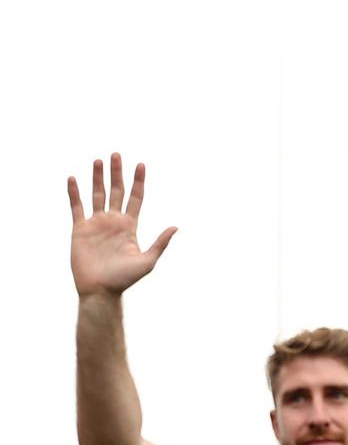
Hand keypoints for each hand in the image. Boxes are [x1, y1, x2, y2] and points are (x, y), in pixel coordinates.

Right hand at [69, 153, 176, 297]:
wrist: (100, 291)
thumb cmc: (124, 279)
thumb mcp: (147, 261)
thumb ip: (160, 243)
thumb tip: (176, 227)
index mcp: (130, 226)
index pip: (135, 198)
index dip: (138, 182)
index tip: (141, 165)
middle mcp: (113, 221)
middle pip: (116, 191)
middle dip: (117, 173)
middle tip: (117, 154)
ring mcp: (96, 224)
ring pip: (97, 195)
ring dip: (97, 177)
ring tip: (98, 160)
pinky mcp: (79, 229)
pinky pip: (76, 207)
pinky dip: (74, 193)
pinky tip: (73, 178)